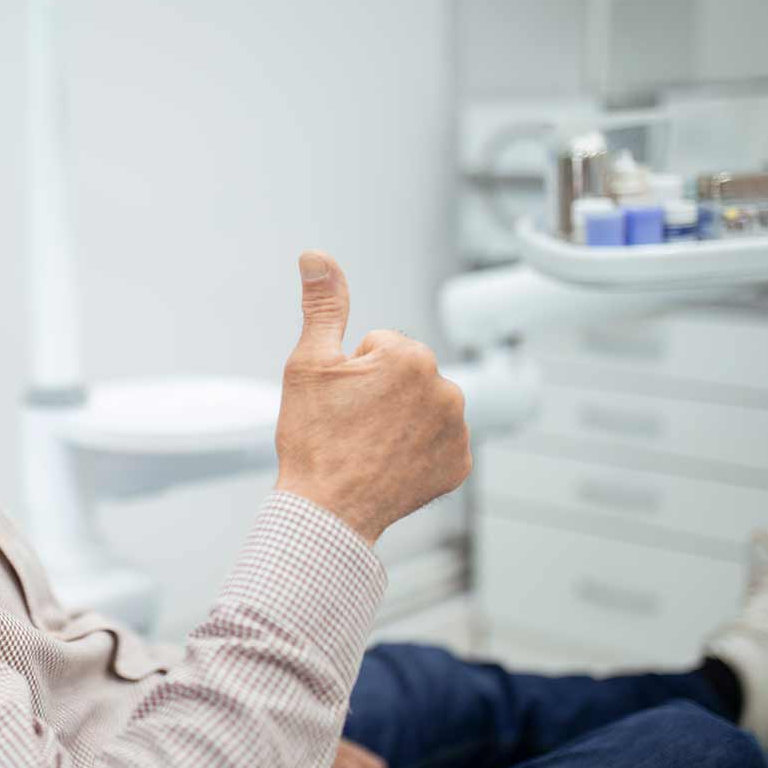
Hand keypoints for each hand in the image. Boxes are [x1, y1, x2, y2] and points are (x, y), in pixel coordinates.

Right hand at [274, 251, 470, 543]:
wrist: (326, 511)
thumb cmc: (313, 439)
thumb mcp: (308, 364)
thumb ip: (323, 304)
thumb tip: (316, 256)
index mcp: (410, 356)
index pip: (380, 347)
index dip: (354, 372)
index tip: (341, 402)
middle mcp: (445, 388)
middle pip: (406, 375)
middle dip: (382, 392)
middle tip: (352, 425)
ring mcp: (456, 430)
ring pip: (423, 406)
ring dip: (401, 419)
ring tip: (368, 445)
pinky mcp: (459, 463)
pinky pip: (438, 442)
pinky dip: (417, 450)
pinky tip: (388, 464)